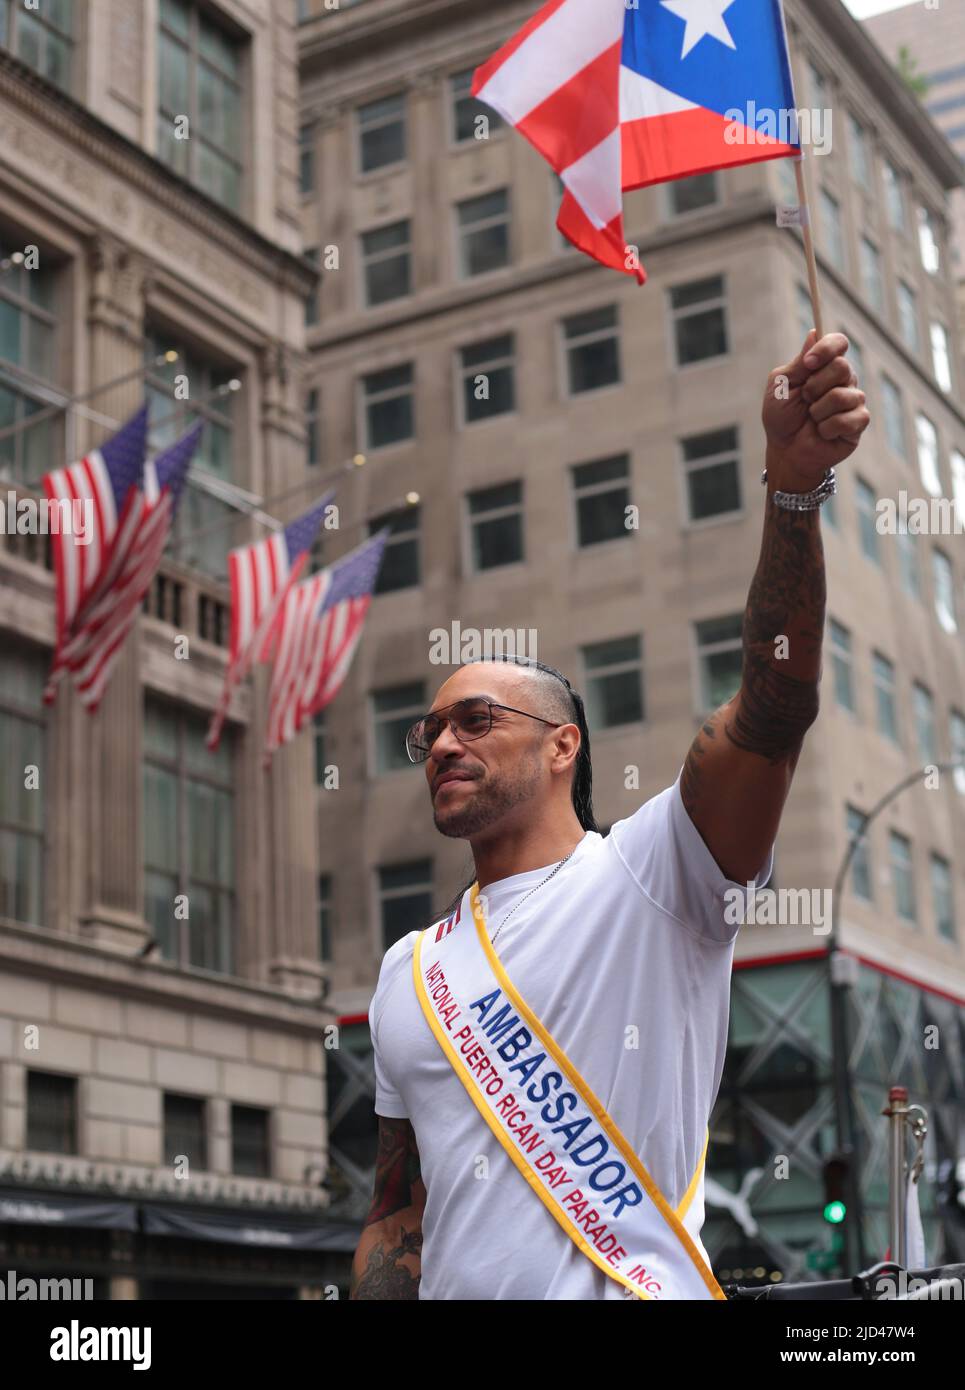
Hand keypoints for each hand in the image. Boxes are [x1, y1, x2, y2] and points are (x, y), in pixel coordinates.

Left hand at [762, 330, 870, 490]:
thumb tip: (813, 333)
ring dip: (818, 411)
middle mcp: (842, 380)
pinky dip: (827, 428)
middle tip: (805, 399)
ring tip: (812, 419)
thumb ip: (799, 363)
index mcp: (824, 366)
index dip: (827, 348)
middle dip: (815, 386)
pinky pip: (848, 419)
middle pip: (842, 367)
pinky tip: (822, 432)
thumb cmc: (781, 417)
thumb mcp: (782, 385)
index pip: (838, 343)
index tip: (809, 363)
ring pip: (842, 395)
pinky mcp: (858, 423)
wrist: (785, 450)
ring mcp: (853, 400)